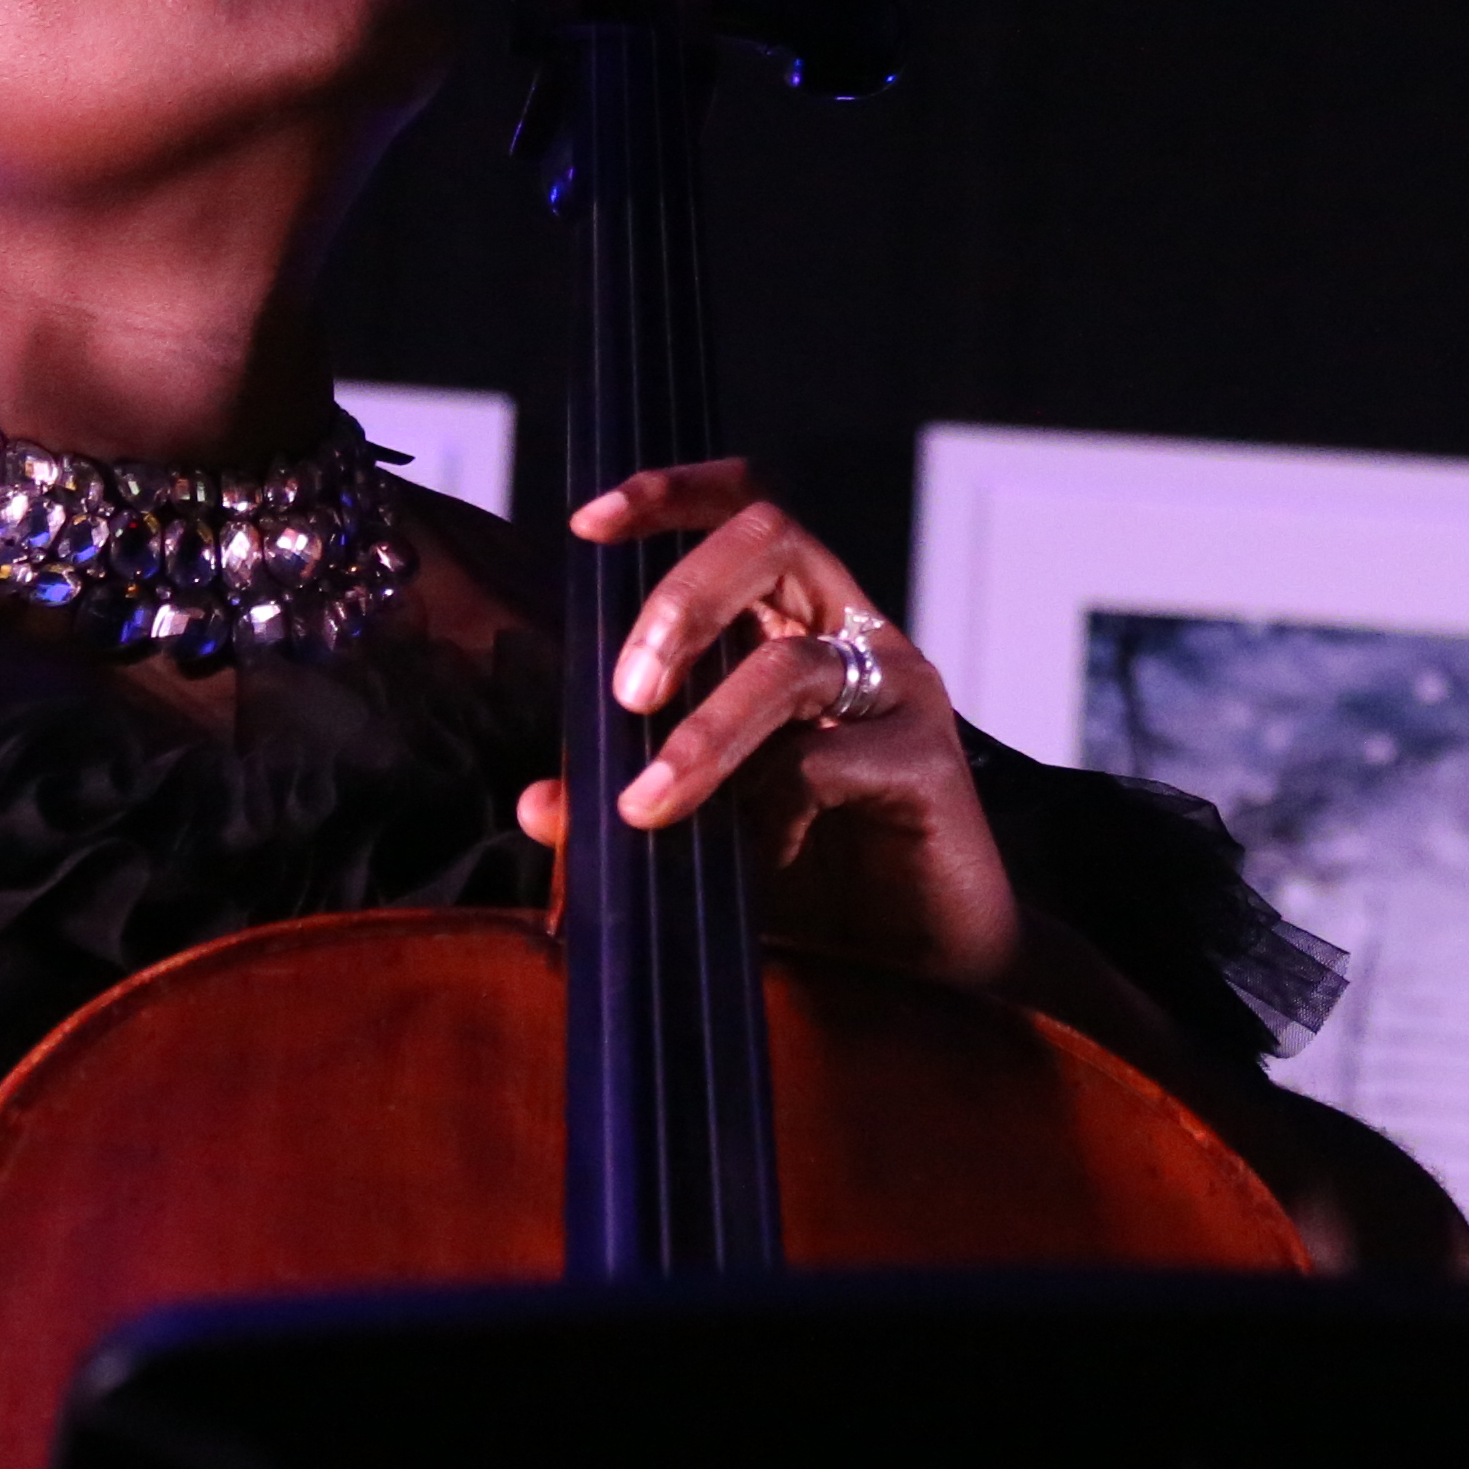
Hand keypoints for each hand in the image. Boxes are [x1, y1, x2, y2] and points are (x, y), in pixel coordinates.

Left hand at [510, 461, 1019, 986]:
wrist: (921, 971)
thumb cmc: (816, 884)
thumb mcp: (704, 831)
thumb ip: (627, 802)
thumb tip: (538, 801)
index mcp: (797, 626)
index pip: (745, 516)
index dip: (671, 497)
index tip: (587, 524)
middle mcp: (852, 636)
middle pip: (771, 539)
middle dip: (681, 602)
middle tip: (627, 694)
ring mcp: (897, 693)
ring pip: (789, 665)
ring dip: (706, 735)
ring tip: (647, 806)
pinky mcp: (930, 762)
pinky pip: (831, 761)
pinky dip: (771, 810)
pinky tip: (758, 863)